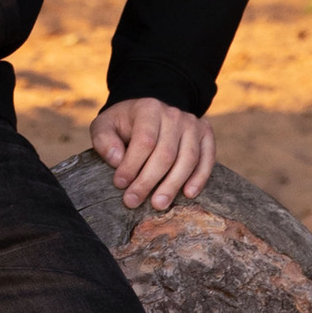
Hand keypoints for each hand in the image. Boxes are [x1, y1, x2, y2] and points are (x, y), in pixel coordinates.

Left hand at [92, 97, 214, 212]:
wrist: (149, 114)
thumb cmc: (124, 125)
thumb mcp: (105, 126)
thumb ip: (104, 140)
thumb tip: (117, 160)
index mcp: (149, 108)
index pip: (145, 141)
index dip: (132, 165)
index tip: (120, 184)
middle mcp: (174, 114)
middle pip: (166, 153)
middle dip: (148, 181)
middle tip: (133, 201)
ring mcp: (192, 124)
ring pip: (188, 159)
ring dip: (173, 185)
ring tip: (158, 204)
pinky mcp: (205, 134)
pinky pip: (207, 158)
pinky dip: (200, 178)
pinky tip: (188, 194)